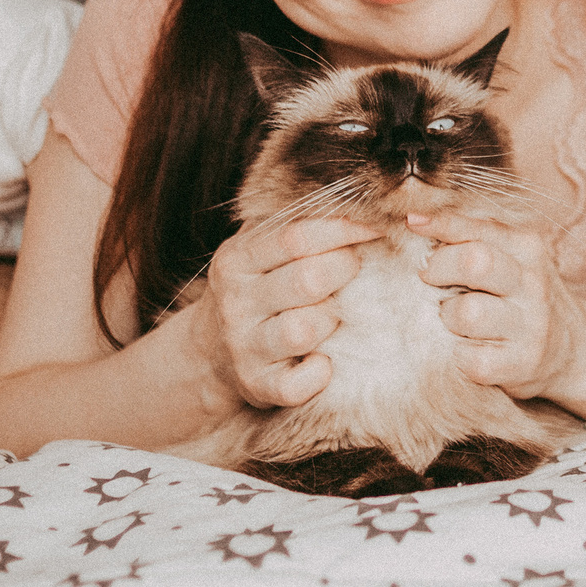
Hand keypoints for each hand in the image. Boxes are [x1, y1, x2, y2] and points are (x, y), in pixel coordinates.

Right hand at [194, 216, 380, 409]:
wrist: (209, 352)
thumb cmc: (254, 289)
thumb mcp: (256, 250)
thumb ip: (293, 224)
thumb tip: (357, 200)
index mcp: (236, 260)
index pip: (297, 237)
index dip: (344, 229)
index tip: (376, 226)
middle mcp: (236, 303)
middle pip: (308, 280)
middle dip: (346, 270)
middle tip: (356, 269)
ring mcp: (244, 347)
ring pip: (305, 329)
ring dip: (332, 320)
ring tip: (333, 314)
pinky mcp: (257, 386)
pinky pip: (298, 384)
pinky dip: (319, 373)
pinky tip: (323, 360)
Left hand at [406, 210, 585, 400]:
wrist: (572, 349)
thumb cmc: (521, 297)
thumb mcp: (510, 257)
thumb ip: (471, 237)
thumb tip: (414, 220)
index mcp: (528, 249)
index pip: (477, 227)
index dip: (440, 224)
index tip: (413, 225)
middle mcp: (533, 284)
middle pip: (474, 262)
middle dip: (438, 268)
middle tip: (428, 279)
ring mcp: (529, 326)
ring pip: (466, 313)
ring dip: (447, 317)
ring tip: (454, 320)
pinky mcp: (520, 364)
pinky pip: (470, 358)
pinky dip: (458, 355)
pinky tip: (467, 349)